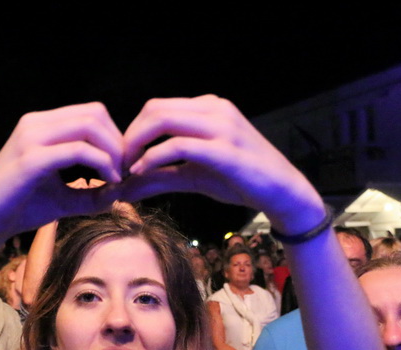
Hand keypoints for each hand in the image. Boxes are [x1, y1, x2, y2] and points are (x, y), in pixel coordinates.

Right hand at [0, 103, 122, 245]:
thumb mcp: (64, 198)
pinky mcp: (31, 159)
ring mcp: (31, 138)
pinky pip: (77, 151)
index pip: (92, 113)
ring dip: (113, 152)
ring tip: (118, 178)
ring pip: (89, 125)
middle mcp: (35, 124)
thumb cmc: (21, 207)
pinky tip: (109, 183)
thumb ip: (92, 192)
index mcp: (41, 125)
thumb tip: (124, 194)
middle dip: (118, 143)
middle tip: (126, 172)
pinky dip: (101, 164)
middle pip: (95, 114)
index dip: (115, 137)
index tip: (123, 167)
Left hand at [119, 95, 325, 233]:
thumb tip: (124, 188)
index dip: (133, 131)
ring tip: (128, 170)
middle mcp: (214, 109)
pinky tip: (143, 172)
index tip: (122, 159)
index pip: (157, 107)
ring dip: (137, 144)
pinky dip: (155, 157)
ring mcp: (222, 126)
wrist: (282, 191)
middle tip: (119, 165)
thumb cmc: (241, 180)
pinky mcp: (225, 149)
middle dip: (130, 136)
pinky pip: (180, 145)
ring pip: (163, 120)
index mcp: (208, 107)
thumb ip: (161, 176)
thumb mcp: (194, 176)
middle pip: (155, 109)